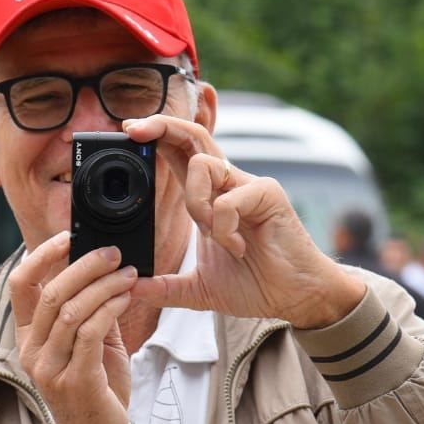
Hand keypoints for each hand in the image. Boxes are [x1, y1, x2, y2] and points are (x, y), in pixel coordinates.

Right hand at [8, 232, 135, 423]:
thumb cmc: (96, 392)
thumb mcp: (89, 346)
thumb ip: (90, 311)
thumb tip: (103, 269)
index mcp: (28, 339)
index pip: (20, 285)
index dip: (42, 255)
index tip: (68, 236)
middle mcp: (32, 353)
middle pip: (49, 292)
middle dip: (84, 265)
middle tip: (114, 253)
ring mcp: (50, 369)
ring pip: (70, 310)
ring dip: (104, 286)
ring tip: (128, 274)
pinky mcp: (75, 381)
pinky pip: (90, 333)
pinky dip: (110, 308)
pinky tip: (125, 298)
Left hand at [122, 115, 365, 327]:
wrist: (294, 298)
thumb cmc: (256, 284)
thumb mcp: (199, 290)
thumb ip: (165, 287)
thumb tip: (131, 289)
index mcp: (209, 197)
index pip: (179, 154)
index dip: (156, 137)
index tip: (129, 131)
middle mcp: (228, 184)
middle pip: (193, 137)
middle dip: (162, 126)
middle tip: (134, 129)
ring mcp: (248, 186)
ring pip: (204, 165)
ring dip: (196, 202)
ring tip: (213, 236)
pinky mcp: (267, 195)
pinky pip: (228, 200)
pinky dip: (224, 228)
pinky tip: (238, 248)